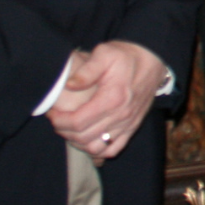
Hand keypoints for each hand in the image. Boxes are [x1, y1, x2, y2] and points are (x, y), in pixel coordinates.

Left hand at [47, 40, 166, 159]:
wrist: (153, 59)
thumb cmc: (126, 56)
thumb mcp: (105, 53)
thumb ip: (86, 70)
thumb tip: (69, 85)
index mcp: (112, 99)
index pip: (78, 122)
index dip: (59, 121)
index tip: (52, 113)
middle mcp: (121, 115)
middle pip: (84, 137)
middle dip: (64, 131)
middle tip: (57, 120)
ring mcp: (128, 124)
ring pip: (97, 148)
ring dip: (79, 143)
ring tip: (70, 130)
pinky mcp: (133, 127)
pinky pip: (114, 149)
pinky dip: (98, 151)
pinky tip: (88, 141)